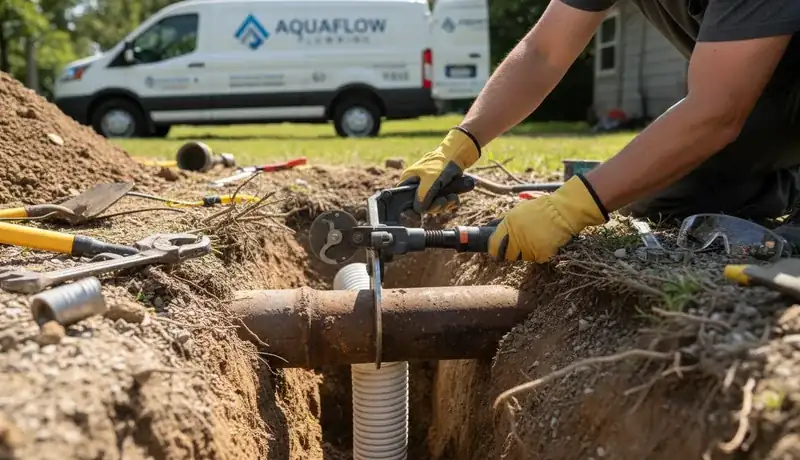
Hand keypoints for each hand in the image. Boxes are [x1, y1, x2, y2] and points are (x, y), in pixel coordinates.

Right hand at [398, 128, 479, 214]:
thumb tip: (418, 210)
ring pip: (434, 206)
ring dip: (445, 204)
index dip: (410, 210)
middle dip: (435, 206)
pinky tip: (454, 197)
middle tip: (443, 201)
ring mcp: (429, 189)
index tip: (418, 217)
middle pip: (422, 206)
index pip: (403, 201)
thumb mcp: (430, 180)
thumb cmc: (441, 164)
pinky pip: (443, 203)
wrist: (458, 155)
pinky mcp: (440, 191)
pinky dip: (450, 202)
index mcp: (408, 181)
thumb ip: (423, 196)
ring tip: (452, 197)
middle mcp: (417, 186)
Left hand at [488, 176, 607, 261]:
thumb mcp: (518, 210)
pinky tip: (544, 243)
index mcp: (509, 225)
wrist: (563, 211)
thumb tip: (489, 227)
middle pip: (507, 255)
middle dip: (510, 252)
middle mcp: (517, 238)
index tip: (497, 249)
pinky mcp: (541, 255)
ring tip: (535, 240)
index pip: (493, 245)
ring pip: (521, 258)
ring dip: (526, 252)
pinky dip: (539, 254)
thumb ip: (503, 221)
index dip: (494, 248)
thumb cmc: (541, 208)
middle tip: (519, 245)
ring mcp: (529, 248)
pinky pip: (536, 259)